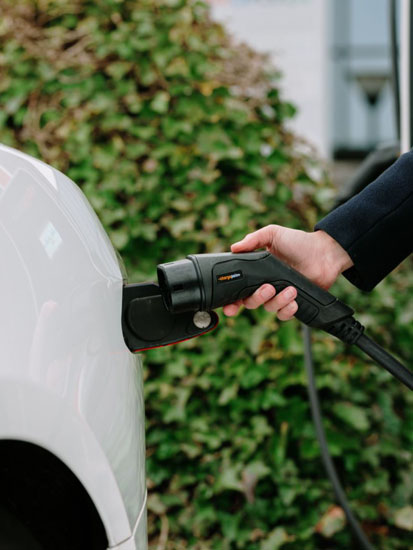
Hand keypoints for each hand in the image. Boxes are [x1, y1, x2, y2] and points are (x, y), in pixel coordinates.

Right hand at [223, 225, 352, 319]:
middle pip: (250, 302)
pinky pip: (284, 315)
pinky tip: (294, 301)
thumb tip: (234, 247)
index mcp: (256, 272)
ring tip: (290, 290)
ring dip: (278, 301)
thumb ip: (253, 239)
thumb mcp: (273, 234)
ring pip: (268, 308)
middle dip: (257, 298)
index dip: (231, 301)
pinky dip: (287, 311)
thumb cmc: (298, 242)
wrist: (324, 253)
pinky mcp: (293, 303)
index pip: (238, 290)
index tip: (229, 306)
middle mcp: (265, 286)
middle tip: (268, 288)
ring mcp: (279, 296)